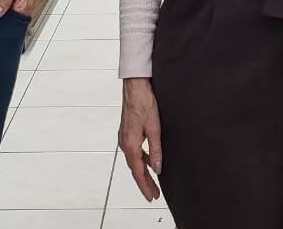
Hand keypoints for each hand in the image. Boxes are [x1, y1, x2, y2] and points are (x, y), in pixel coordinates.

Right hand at [118, 78, 161, 201]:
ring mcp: (124, 137)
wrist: (135, 86)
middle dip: (144, 182)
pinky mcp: (127, 132)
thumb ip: (156, 150)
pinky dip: (141, 159)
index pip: (138, 171)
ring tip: (152, 183)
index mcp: (130, 144)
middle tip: (153, 194)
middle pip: (135, 168)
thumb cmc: (144, 102)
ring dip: (142, 172)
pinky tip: (149, 161)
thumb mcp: (154, 127)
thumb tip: (157, 168)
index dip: (145, 185)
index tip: (151, 196)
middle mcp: (124, 142)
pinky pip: (134, 151)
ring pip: (134, 160)